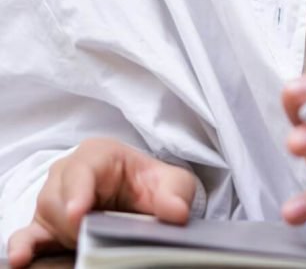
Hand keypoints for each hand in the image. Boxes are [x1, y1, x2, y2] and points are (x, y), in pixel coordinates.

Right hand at [6, 138, 196, 267]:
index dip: (79, 190)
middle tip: (90, 237)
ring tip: (80, 246)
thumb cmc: (148, 183)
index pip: (82, 169)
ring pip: (45, 216)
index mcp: (98, 155)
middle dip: (74, 220)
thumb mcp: (170, 182)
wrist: (137, 198)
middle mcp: (68, 173)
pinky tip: (21, 259)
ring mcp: (53, 200)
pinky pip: (26, 235)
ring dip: (62, 234)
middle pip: (59, 196)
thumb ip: (175, 193)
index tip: (78, 214)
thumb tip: (176, 213)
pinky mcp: (44, 227)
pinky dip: (23, 246)